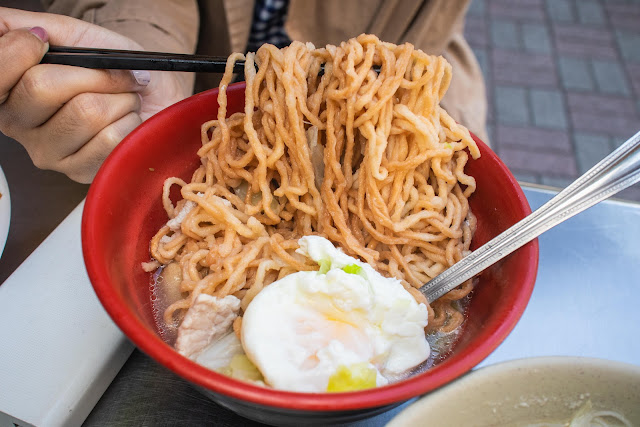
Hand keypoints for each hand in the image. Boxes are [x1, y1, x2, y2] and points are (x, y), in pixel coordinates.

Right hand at [0, 8, 190, 182]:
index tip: (45, 39)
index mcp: (8, 90)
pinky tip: (127, 123)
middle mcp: (18, 124)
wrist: (158, 98)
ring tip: (123, 101)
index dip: (22, 49)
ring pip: (85, 112)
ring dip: (118, 98)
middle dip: (92, 73)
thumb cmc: (116, 68)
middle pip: (41, 86)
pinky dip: (130, 121)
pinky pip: (110, 139)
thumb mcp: (76, 37)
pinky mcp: (80, 172)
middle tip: (113, 75)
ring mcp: (47, 152)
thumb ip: (32, 26)